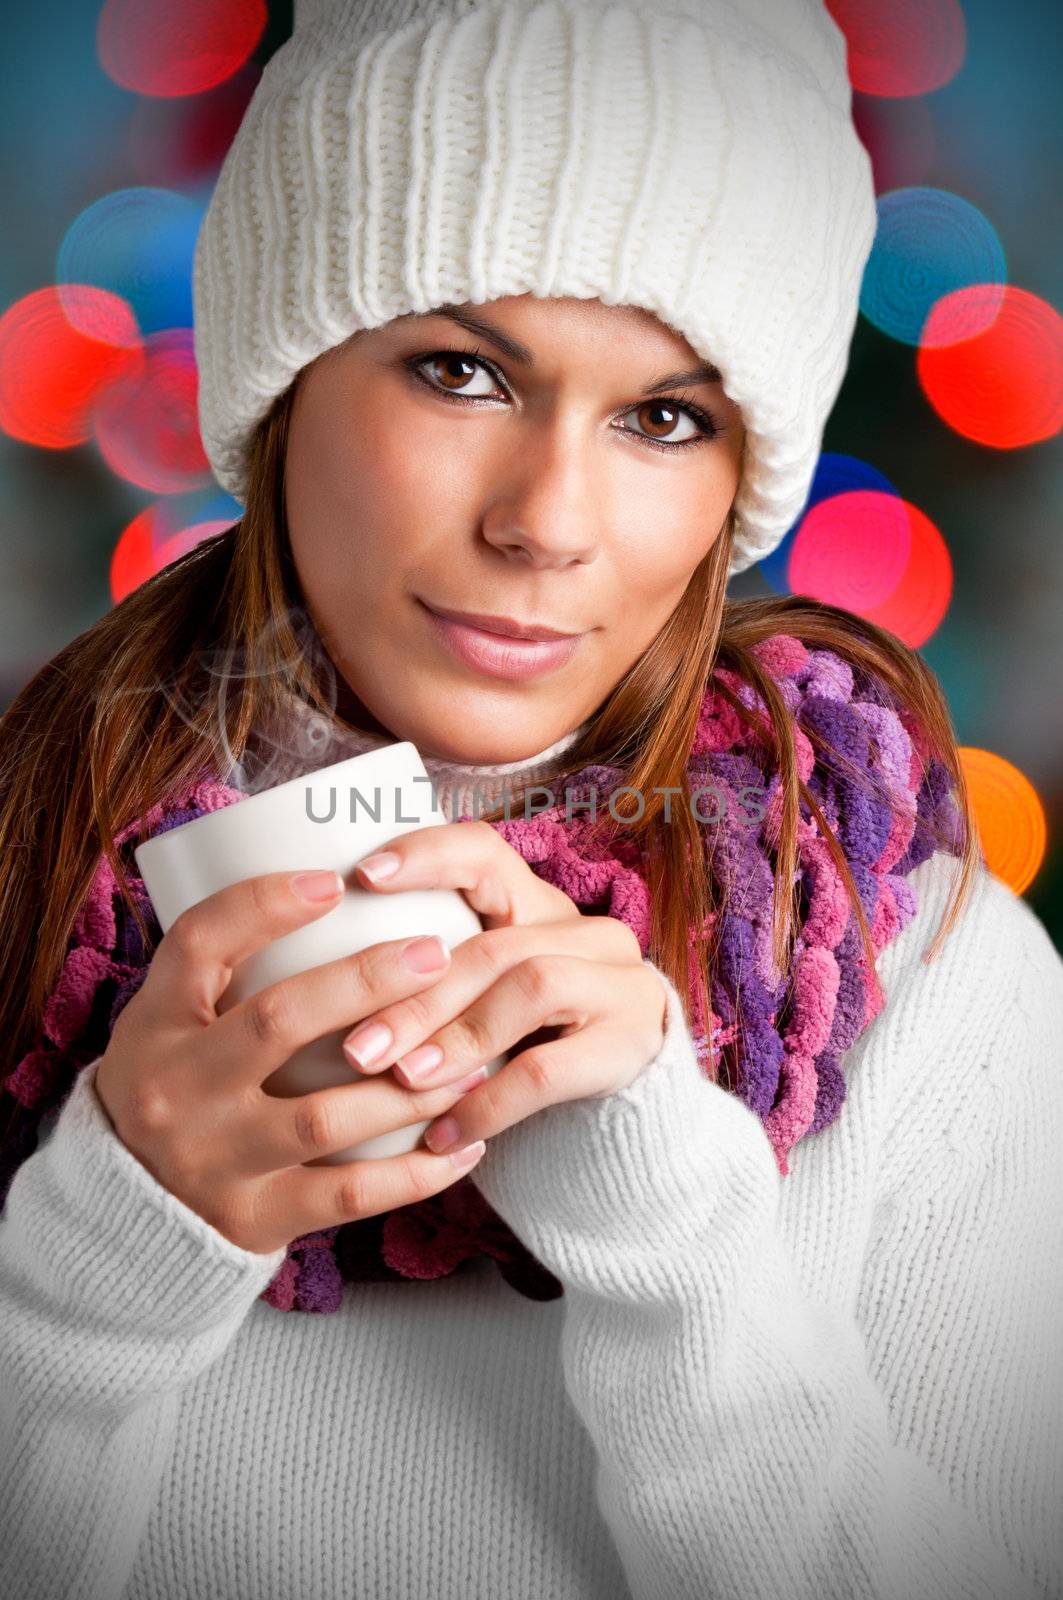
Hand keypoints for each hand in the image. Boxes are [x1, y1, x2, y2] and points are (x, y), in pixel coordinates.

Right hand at [93, 869, 495, 1255]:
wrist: (123, 1214)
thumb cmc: (175, 1088)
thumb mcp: (170, 1023)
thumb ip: (230, 970)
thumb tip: (335, 891)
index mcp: (155, 1024)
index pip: (200, 943)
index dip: (265, 904)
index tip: (335, 882)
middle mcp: (175, 1089)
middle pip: (279, 1020)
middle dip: (368, 983)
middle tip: (438, 956)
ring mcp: (214, 1158)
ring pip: (326, 1114)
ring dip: (412, 1086)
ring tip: (474, 1058)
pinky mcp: (253, 1219)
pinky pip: (349, 1195)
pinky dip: (416, 1172)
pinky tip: (467, 1144)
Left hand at [345, 820, 669, 1155]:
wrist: (622, 1114)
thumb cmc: (520, 1052)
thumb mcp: (479, 1004)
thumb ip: (428, 980)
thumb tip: (305, 982)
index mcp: (538, 907)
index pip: (485, 853)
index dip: (427, 855)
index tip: (363, 875)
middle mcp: (587, 932)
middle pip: (493, 944)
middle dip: (417, 995)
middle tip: (355, 1048)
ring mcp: (620, 984)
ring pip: (529, 988)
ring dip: (457, 1038)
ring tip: (403, 1081)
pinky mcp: (632, 1044)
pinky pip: (549, 1069)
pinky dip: (489, 1103)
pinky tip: (445, 1134)